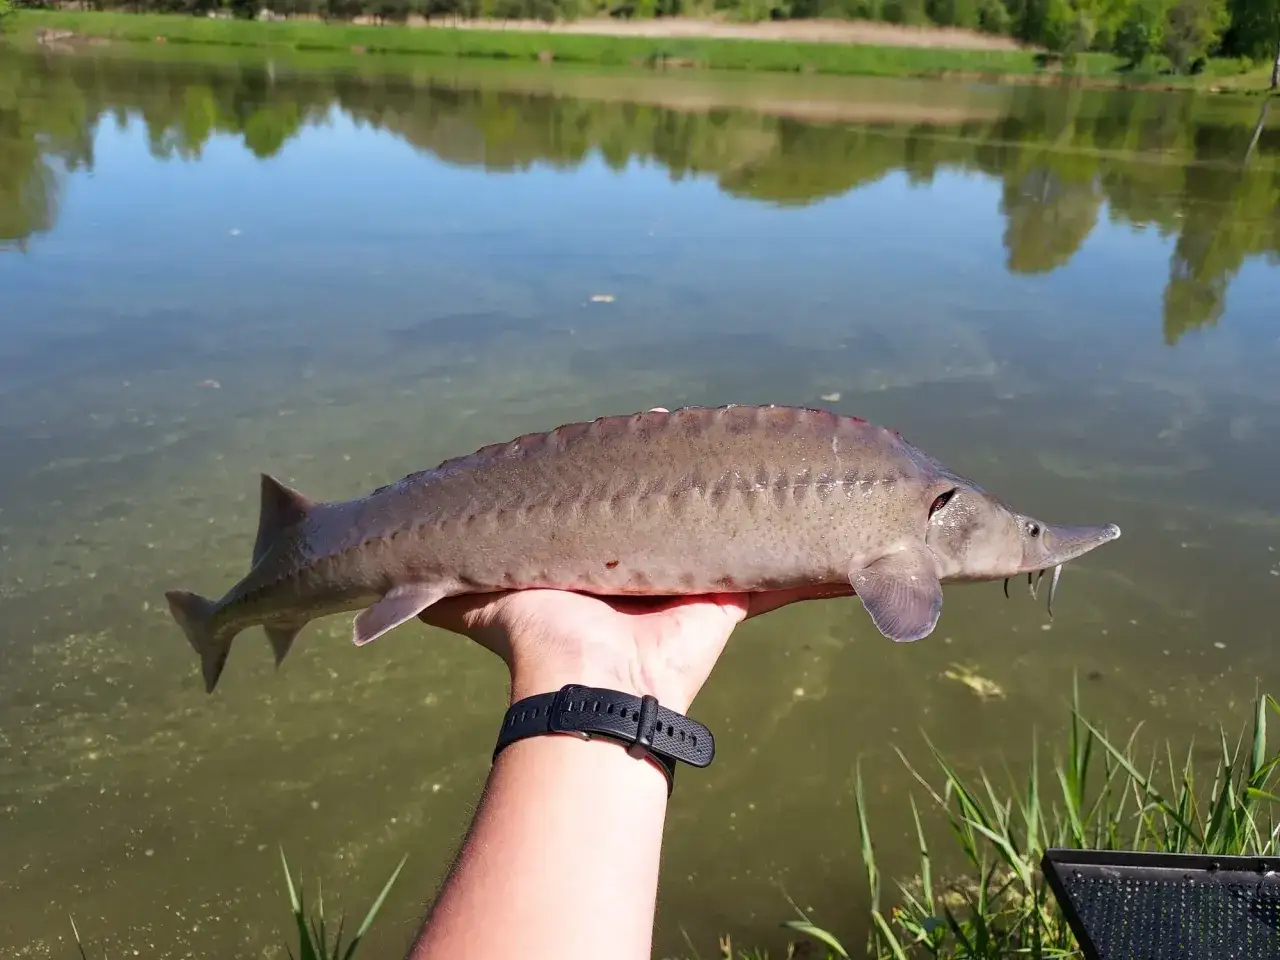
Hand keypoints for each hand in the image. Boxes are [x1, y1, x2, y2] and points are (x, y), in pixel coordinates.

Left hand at [417, 410, 851, 712]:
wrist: (586, 686)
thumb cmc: (533, 631)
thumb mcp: (473, 593)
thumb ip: (433, 585)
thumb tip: (377, 596)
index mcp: (603, 555)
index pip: (627, 496)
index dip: (638, 466)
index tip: (647, 427)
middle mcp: (653, 563)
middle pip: (683, 506)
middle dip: (696, 474)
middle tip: (709, 429)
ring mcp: (699, 576)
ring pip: (736, 526)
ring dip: (754, 501)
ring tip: (772, 452)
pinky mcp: (737, 594)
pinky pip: (786, 570)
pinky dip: (810, 554)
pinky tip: (832, 521)